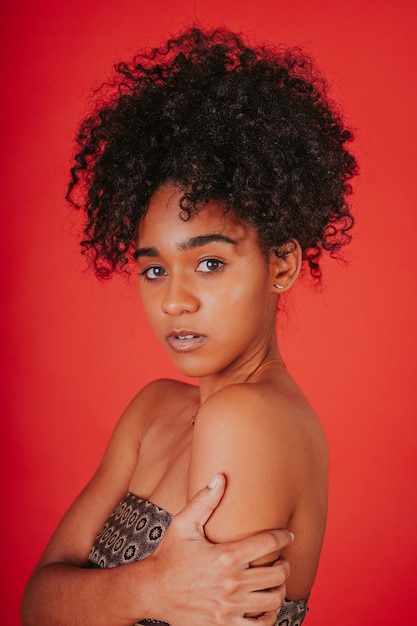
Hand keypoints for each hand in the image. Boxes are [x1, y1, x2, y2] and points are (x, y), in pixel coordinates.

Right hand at [147, 474, 291, 624]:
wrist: (152, 591)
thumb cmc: (169, 555)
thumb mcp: (183, 524)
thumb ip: (204, 501)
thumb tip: (220, 477)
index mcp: (225, 556)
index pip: (268, 543)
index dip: (283, 537)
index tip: (287, 535)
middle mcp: (230, 583)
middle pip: (277, 573)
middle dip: (285, 564)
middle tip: (282, 559)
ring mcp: (228, 607)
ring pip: (273, 600)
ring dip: (279, 589)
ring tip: (275, 581)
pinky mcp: (224, 625)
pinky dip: (269, 616)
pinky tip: (265, 605)